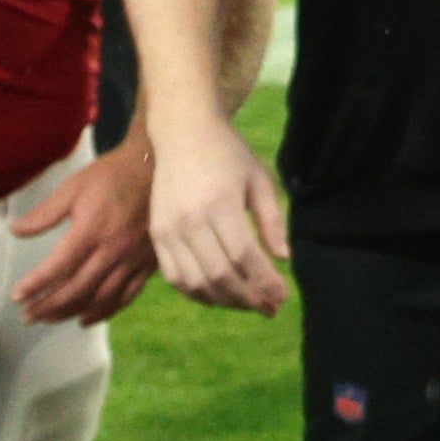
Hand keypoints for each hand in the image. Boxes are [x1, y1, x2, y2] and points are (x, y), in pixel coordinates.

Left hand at [8, 144, 160, 325]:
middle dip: (48, 306)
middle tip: (27, 316)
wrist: (156, 169)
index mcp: (92, 229)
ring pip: (100, 298)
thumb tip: (16, 230)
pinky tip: (87, 319)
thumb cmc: (111, 176)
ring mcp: (133, 259)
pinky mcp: (148, 264)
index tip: (17, 296)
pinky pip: (126, 296)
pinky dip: (105, 312)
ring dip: (72, 313)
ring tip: (50, 319)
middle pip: (77, 289)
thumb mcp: (74, 187)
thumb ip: (45, 213)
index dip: (35, 284)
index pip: (58, 266)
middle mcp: (113, 250)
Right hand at [144, 113, 294, 314]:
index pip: (244, 256)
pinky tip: (219, 296)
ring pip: (195, 282)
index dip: (265, 282)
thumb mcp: (260, 178)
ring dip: (224, 301)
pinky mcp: (156, 234)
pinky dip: (197, 293)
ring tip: (249, 303)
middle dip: (248, 298)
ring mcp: (168, 229)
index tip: (283, 296)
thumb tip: (283, 259)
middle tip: (271, 307)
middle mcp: (189, 219)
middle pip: (219, 275)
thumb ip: (272, 220)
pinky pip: (174, 277)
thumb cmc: (228, 154)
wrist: (182, 133)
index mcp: (219, 203)